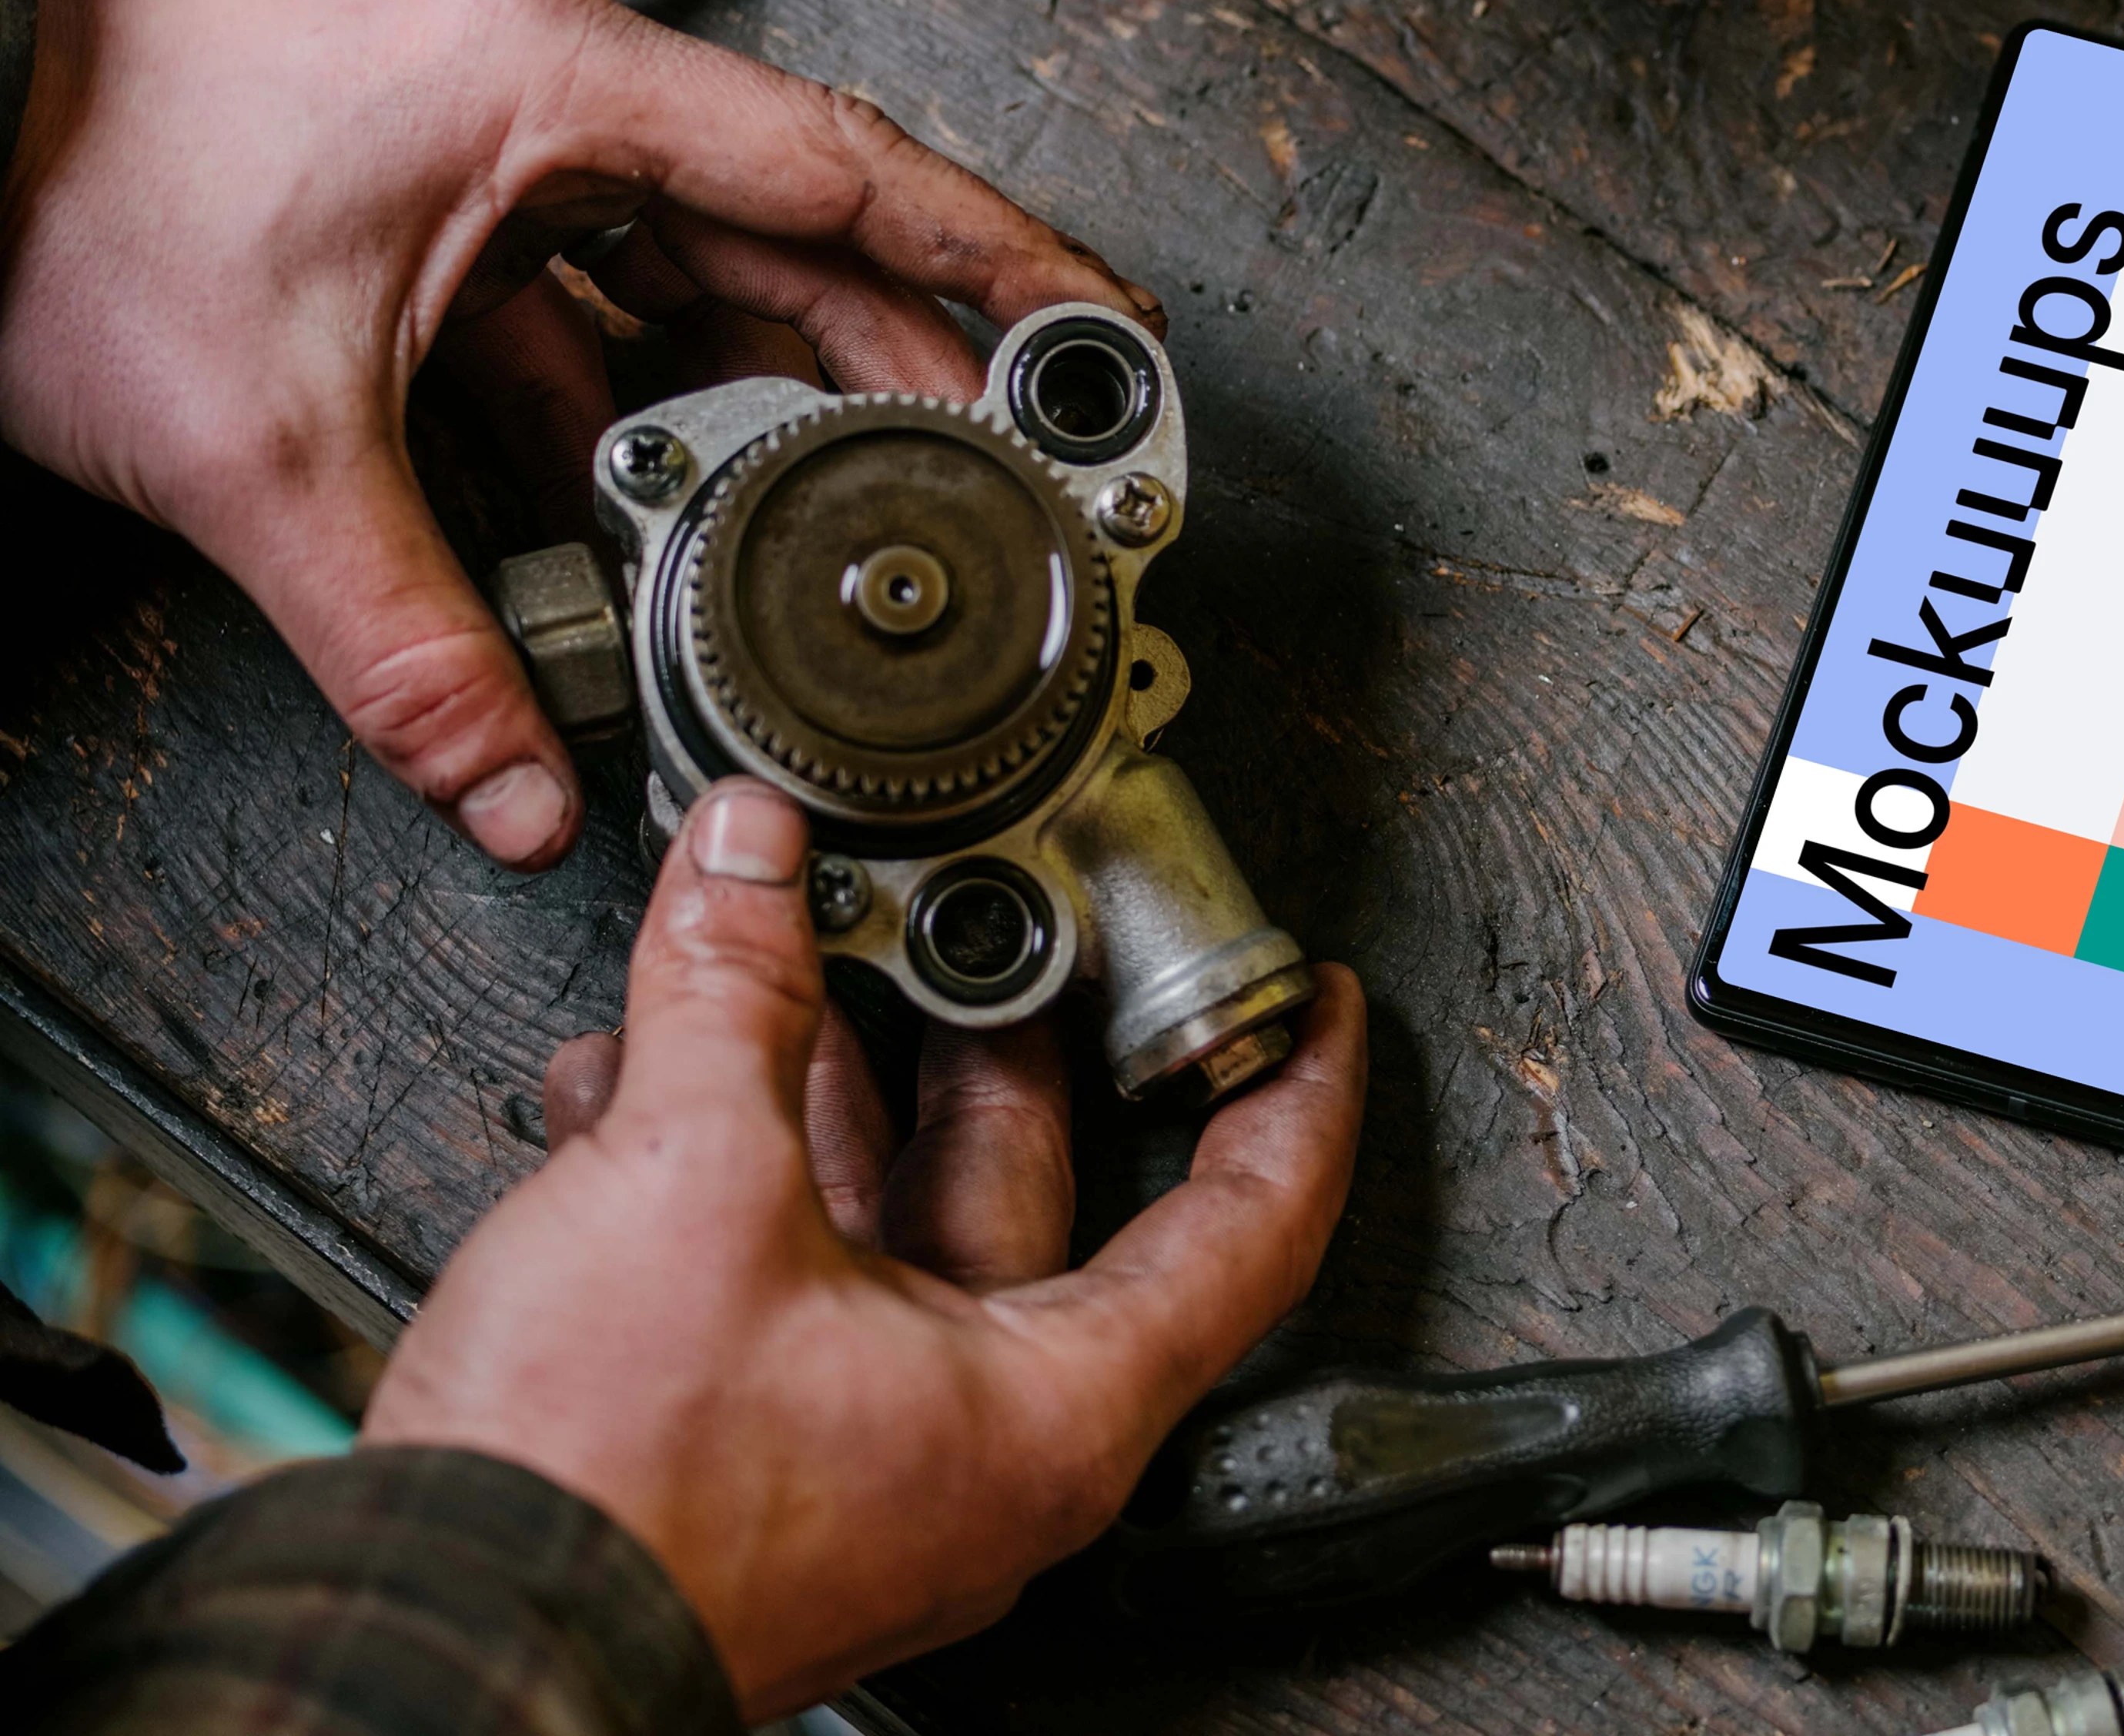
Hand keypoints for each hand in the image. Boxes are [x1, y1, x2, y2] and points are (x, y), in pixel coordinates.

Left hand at [0, 0, 1159, 869]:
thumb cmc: (62, 191)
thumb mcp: (263, 446)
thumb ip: (408, 638)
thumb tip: (510, 783)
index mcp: (554, 87)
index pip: (847, 171)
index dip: (997, 259)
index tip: (1099, 329)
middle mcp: (544, 99)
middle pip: (790, 238)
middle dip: (899, 366)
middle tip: (993, 477)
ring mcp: (490, 147)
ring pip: (689, 280)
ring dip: (757, 400)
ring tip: (841, 512)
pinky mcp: (434, 206)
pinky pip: (582, 313)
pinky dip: (626, 413)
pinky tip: (651, 516)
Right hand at [365, 780, 1366, 1713]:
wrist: (427, 1644)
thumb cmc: (594, 1506)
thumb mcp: (686, 1180)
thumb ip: (732, 996)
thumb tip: (749, 862)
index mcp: (1052, 1407)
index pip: (1249, 1225)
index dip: (1296, 1093)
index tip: (1313, 1002)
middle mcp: (984, 1446)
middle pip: (1032, 1188)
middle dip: (973, 1033)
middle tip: (958, 913)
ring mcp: (868, 1456)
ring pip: (886, 1222)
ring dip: (815, 1083)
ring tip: (767, 963)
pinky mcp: (754, 1452)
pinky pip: (781, 1275)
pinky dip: (726, 1164)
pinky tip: (642, 1074)